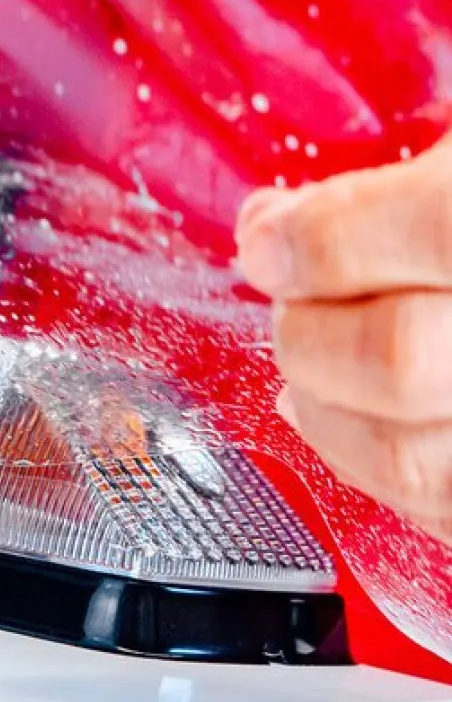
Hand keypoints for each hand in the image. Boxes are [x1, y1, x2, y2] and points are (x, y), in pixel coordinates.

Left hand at [235, 141, 451, 543]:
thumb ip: (390, 191)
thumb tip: (267, 227)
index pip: (440, 227)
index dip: (322, 239)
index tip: (268, 241)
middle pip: (402, 359)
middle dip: (309, 332)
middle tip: (290, 305)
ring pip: (413, 459)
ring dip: (324, 411)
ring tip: (305, 370)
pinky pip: (438, 510)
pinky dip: (369, 464)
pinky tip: (347, 420)